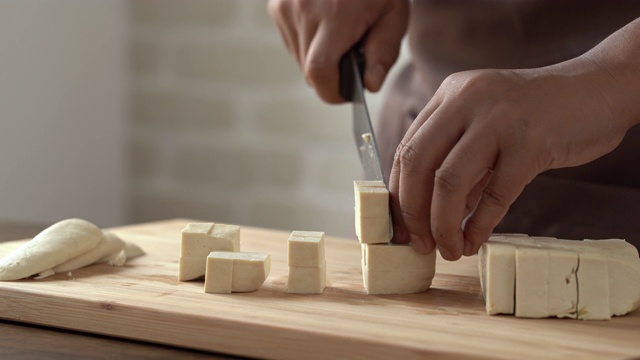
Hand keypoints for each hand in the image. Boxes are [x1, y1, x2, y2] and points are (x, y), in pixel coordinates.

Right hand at [267, 0, 408, 102]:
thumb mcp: (394, 15)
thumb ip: (383, 53)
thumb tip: (370, 85)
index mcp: (335, 14)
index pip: (319, 70)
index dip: (331, 91)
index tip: (346, 93)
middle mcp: (303, 9)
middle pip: (309, 70)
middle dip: (331, 74)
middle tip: (351, 55)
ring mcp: (285, 7)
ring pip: (299, 58)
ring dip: (318, 58)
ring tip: (338, 34)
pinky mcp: (276, 5)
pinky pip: (291, 41)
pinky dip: (308, 43)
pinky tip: (324, 24)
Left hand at [389, 58, 634, 259]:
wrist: (598, 90)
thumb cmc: (538, 112)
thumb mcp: (487, 124)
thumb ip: (459, 161)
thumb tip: (431, 212)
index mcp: (451, 94)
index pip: (406, 148)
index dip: (397, 192)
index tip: (399, 225)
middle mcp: (467, 100)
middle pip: (417, 164)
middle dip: (411, 212)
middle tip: (417, 243)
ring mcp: (499, 120)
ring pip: (448, 181)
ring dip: (442, 225)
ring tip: (447, 249)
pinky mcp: (531, 143)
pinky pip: (495, 194)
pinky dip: (479, 225)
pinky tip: (474, 242)